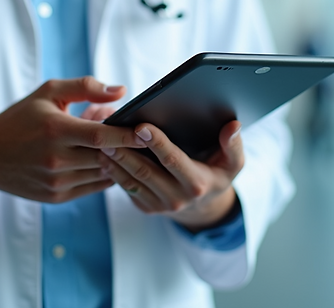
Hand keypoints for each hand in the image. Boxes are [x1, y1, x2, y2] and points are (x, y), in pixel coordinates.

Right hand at [0, 77, 144, 203]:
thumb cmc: (21, 118)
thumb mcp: (48, 93)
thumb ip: (86, 87)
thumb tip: (121, 91)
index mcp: (55, 129)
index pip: (101, 134)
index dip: (128, 134)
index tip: (148, 130)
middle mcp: (56, 158)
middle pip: (107, 156)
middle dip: (127, 146)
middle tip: (140, 134)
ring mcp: (57, 181)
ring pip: (103, 173)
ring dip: (118, 160)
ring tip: (120, 143)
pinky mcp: (57, 196)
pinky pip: (94, 186)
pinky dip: (106, 173)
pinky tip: (107, 159)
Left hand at [98, 121, 244, 230]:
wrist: (204, 206)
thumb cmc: (218, 174)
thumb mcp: (233, 162)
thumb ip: (233, 144)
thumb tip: (233, 125)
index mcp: (197, 184)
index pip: (173, 160)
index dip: (157, 143)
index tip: (141, 126)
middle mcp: (177, 198)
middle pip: (145, 171)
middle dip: (126, 151)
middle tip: (109, 133)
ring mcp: (159, 206)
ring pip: (131, 181)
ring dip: (114, 162)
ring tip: (100, 143)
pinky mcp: (146, 207)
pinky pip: (126, 189)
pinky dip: (114, 172)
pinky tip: (104, 156)